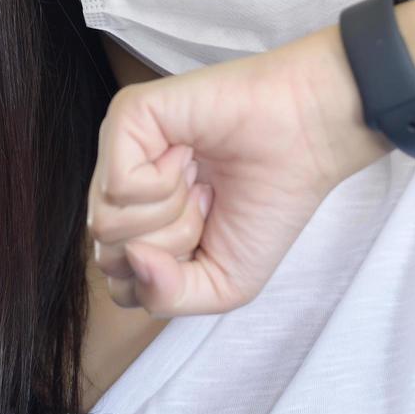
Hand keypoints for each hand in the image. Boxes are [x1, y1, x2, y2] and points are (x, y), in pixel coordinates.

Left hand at [87, 24, 394, 317]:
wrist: (307, 141)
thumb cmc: (268, 205)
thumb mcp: (219, 285)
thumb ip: (164, 297)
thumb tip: (133, 258)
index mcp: (139, 222)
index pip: (119, 280)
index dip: (168, 276)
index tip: (209, 233)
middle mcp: (120, 187)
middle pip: (110, 257)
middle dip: (171, 246)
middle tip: (208, 203)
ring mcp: (118, 151)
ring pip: (107, 224)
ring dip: (170, 215)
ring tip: (201, 181)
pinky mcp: (126, 116)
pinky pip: (117, 185)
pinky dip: (164, 183)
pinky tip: (189, 155)